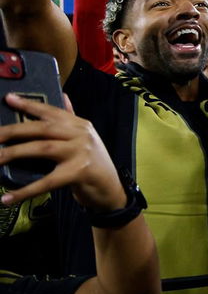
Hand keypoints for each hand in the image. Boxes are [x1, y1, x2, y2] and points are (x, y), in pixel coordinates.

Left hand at [0, 93, 124, 211]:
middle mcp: (81, 134)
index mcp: (80, 125)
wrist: (110, 189)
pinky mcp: (79, 173)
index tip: (9, 99)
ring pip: (42, 148)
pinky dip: (25, 191)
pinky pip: (46, 181)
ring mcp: (81, 152)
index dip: (30, 105)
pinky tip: (6, 198)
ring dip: (13, 153)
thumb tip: (62, 95)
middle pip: (43, 128)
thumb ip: (71, 118)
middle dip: (13, 131)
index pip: (52, 111)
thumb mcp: (84, 138)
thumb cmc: (92, 164)